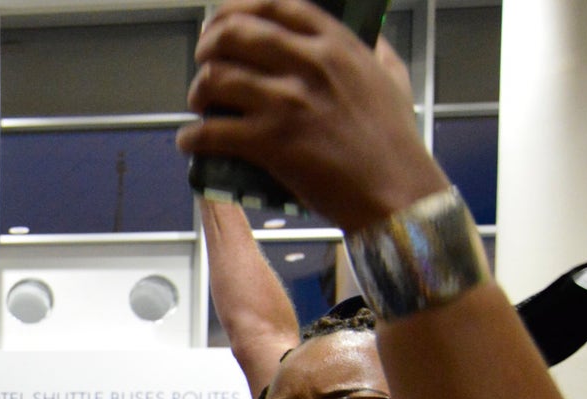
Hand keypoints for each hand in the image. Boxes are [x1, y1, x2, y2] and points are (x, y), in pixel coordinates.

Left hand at [178, 0, 448, 231]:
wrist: (396, 191)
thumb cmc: (395, 142)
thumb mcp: (391, 79)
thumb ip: (372, 50)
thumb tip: (366, 35)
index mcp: (336, 44)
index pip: (274, 4)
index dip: (236, 8)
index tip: (221, 22)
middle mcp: (308, 65)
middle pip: (234, 34)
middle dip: (207, 45)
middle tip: (203, 61)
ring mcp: (287, 103)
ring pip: (216, 78)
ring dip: (197, 91)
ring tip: (200, 104)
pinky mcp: (270, 142)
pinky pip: (210, 131)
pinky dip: (191, 137)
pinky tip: (190, 141)